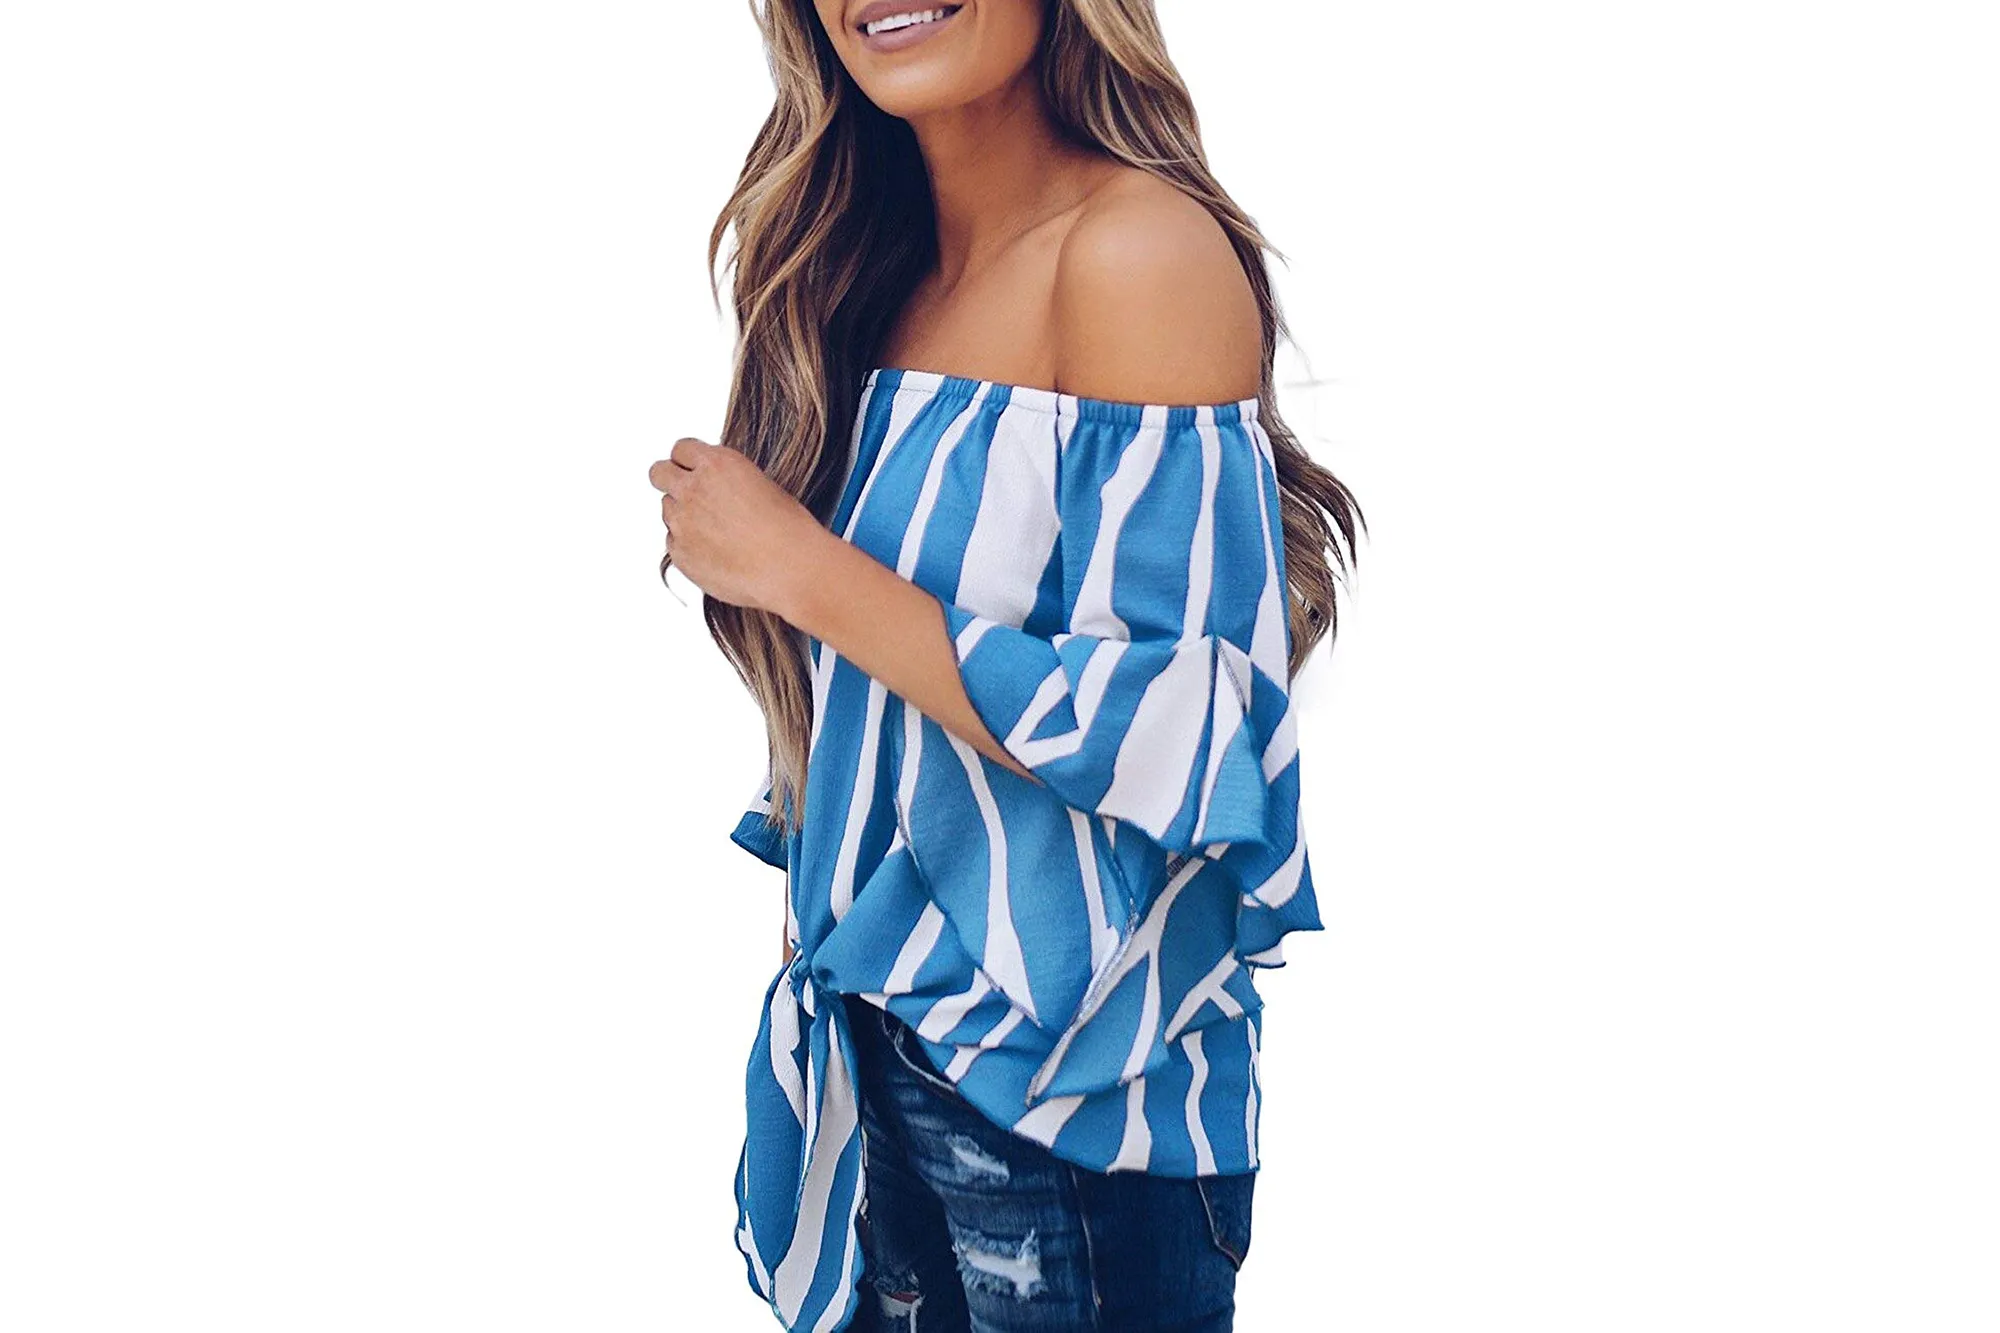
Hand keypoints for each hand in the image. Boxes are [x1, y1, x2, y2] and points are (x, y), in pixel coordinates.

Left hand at [649, 437, 823, 615]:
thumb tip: (716, 486)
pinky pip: (673, 543)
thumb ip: (727, 480)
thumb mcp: (762, 485)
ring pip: (667, 511)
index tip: (692, 470)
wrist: (790, 569)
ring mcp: (682, 522)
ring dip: (683, 517)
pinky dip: (689, 546)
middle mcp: (692, 489)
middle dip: (669, 480)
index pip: (681, 449)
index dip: (687, 461)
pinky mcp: (679, 553)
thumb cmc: (787, 530)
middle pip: (658, 473)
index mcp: (716, 464)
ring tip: (716, 533)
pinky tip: (716, 553)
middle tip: (687, 494)